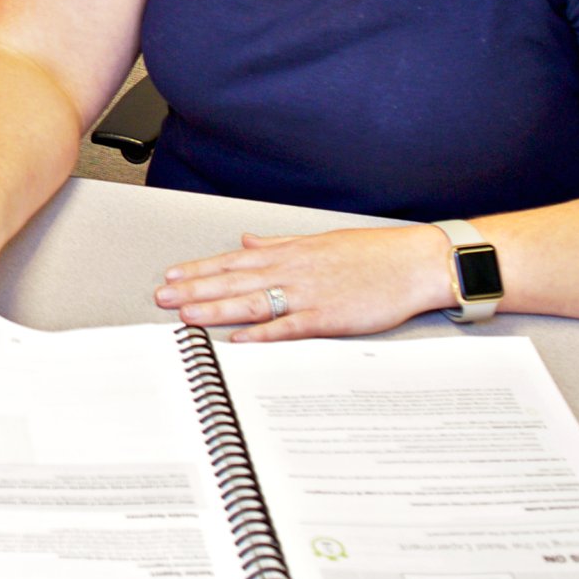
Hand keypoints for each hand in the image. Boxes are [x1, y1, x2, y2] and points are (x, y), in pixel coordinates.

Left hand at [153, 224, 448, 339]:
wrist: (415, 262)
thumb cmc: (373, 253)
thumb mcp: (320, 241)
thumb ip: (280, 243)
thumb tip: (249, 239)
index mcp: (291, 251)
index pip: (234, 260)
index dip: (200, 269)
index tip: (173, 276)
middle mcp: (293, 270)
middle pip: (234, 281)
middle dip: (196, 290)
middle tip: (163, 298)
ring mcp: (309, 293)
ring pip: (252, 302)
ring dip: (217, 309)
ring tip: (186, 316)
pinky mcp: (328, 317)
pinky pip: (288, 327)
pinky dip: (262, 334)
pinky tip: (237, 339)